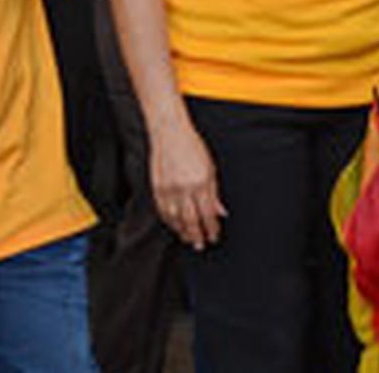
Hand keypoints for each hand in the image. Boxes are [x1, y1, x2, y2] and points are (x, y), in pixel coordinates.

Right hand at [149, 119, 225, 250]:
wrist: (169, 132)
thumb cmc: (192, 146)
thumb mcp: (210, 168)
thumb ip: (214, 193)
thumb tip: (221, 212)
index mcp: (201, 183)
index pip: (207, 214)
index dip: (211, 228)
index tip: (214, 236)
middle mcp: (185, 188)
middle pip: (192, 220)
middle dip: (197, 235)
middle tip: (201, 245)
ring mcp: (169, 188)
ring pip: (176, 218)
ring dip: (182, 231)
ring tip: (188, 238)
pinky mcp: (157, 187)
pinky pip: (163, 210)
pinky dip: (169, 221)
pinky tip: (174, 225)